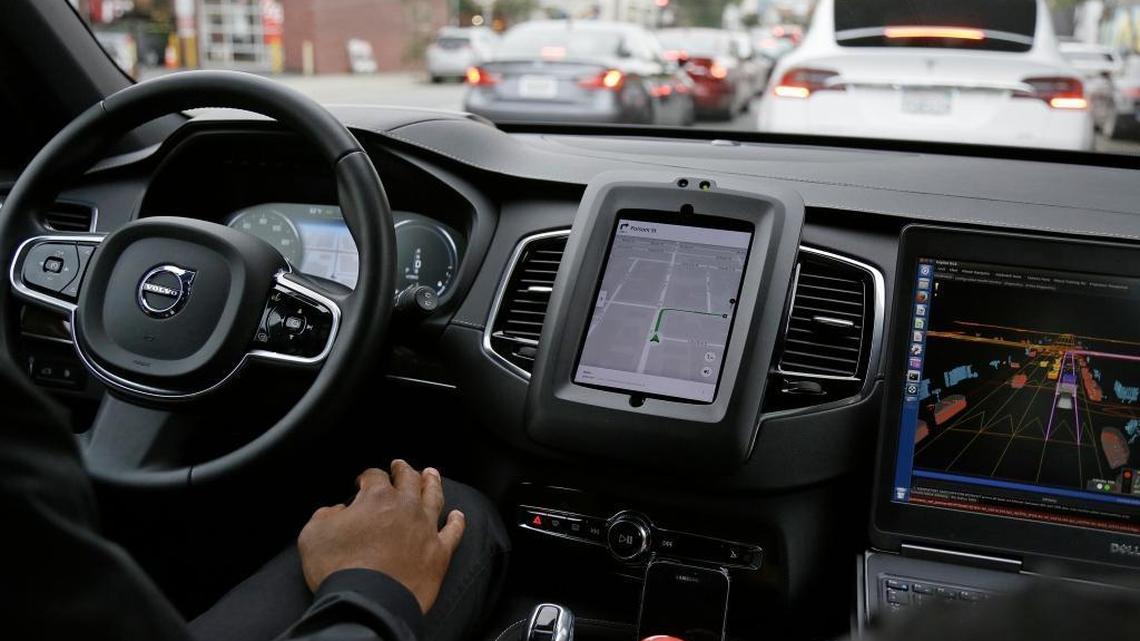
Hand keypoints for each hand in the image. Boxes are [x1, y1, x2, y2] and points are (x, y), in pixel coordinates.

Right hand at [297, 460, 465, 611]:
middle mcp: (406, 507)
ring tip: (432, 474)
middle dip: (403, 470)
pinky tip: (458, 515)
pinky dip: (457, 522)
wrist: (367, 602)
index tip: (363, 482)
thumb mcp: (313, 534)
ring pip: (434, 497)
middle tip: (401, 465)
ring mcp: (426, 528)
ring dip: (432, 483)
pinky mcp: (439, 553)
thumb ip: (325, 515)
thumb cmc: (337, 567)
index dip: (368, 476)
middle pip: (409, 480)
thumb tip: (337, 511)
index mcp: (377, 497)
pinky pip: (453, 532)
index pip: (375, 476)